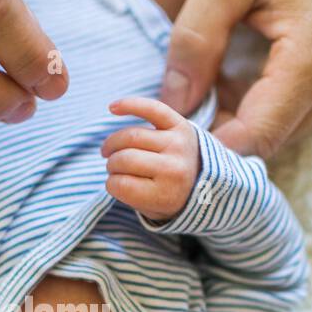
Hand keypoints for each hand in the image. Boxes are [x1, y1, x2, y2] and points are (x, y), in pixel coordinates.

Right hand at [102, 96, 198, 220]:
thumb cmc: (165, 194)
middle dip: (111, 164)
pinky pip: (152, 108)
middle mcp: (174, 169)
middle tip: (113, 168)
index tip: (116, 184)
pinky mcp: (180, 125)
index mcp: (166, 195)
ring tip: (110, 150)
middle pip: (124, 159)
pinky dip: (130, 105)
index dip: (111, 184)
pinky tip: (112, 108)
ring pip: (130, 136)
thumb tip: (114, 157)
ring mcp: (178, 144)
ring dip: (112, 143)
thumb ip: (128, 190)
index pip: (120, 185)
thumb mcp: (149, 206)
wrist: (201, 183)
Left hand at [160, 0, 311, 158]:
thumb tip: (173, 105)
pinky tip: (223, 78)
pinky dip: (253, 104)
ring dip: (234, 119)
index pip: (258, 135)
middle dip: (217, 135)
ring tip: (194, 88)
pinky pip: (291, 109)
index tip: (164, 134)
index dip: (207, 147)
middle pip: (270, 139)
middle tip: (169, 113)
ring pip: (279, 129)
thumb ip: (195, 42)